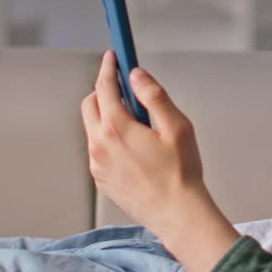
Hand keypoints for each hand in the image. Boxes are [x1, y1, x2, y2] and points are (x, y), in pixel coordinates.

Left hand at [79, 51, 238, 271]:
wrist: (177, 214)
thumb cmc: (181, 173)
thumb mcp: (177, 126)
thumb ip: (154, 96)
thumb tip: (136, 76)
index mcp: (116, 128)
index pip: (104, 87)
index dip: (109, 68)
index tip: (113, 57)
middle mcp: (99, 145)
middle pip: (90, 105)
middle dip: (104, 91)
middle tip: (125, 89)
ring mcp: (97, 164)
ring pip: (93, 128)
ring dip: (107, 116)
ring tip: (138, 125)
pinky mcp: (101, 179)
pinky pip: (98, 149)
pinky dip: (109, 139)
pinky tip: (134, 148)